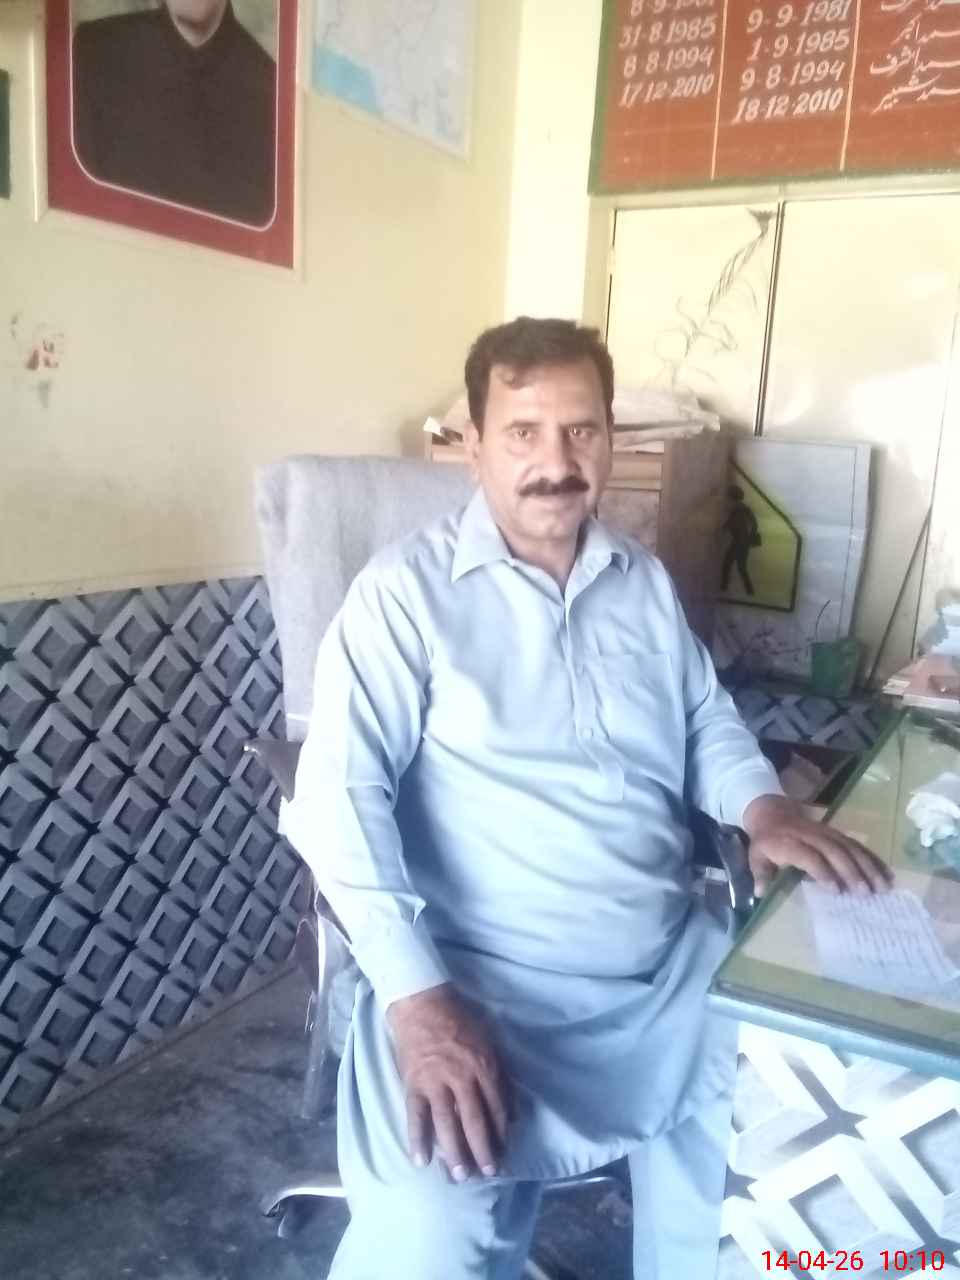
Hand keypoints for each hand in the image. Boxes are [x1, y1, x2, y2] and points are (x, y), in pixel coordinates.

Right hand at [387, 983, 509, 1181]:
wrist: (423, 1006)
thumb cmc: (460, 1024)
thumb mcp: (489, 1045)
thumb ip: (501, 1079)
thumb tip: (512, 1115)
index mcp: (484, 1067)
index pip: (496, 1107)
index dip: (501, 1133)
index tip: (504, 1153)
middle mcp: (462, 1077)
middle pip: (473, 1120)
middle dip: (482, 1149)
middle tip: (487, 1173)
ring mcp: (435, 1081)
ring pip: (446, 1122)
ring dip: (453, 1151)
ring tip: (459, 1175)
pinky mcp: (414, 1083)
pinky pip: (416, 1115)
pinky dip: (417, 1138)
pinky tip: (421, 1160)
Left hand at [742, 794, 892, 897]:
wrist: (772, 813)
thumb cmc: (765, 841)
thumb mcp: (756, 856)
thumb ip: (760, 874)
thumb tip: (760, 893)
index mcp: (789, 842)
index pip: (809, 856)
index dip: (823, 872)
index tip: (836, 890)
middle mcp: (811, 836)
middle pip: (835, 852)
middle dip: (852, 872)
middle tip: (866, 893)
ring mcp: (827, 833)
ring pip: (850, 847)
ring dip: (868, 866)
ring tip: (883, 886)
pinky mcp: (837, 833)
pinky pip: (857, 845)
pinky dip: (873, 859)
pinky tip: (887, 874)